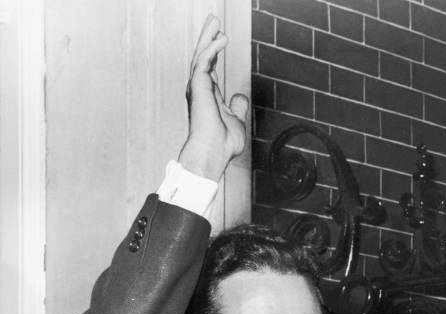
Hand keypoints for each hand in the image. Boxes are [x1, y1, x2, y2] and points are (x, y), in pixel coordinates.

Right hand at [178, 15, 248, 181]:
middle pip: (203, 59)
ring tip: (214, 21)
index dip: (214, 53)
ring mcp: (198, 89)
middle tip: (213, 21)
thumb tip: (240, 96)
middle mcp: (201, 92)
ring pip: (201, 56)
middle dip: (208, 39)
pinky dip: (212, 48)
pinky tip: (222, 38)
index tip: (220, 38)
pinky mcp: (198, 88)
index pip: (210, 70)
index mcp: (209, 98)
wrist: (214, 153)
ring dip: (208, 37)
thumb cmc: (223, 145)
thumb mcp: (237, 121)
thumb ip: (238, 107)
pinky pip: (203, 62)